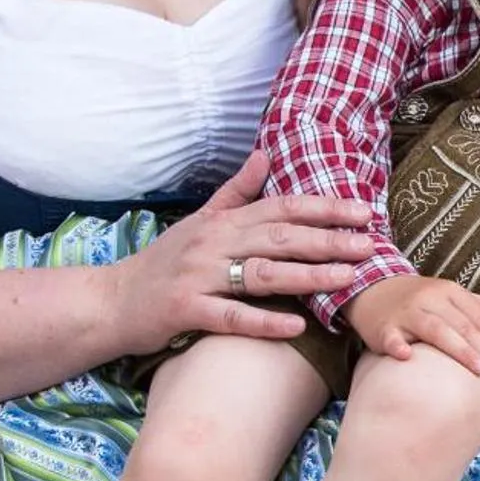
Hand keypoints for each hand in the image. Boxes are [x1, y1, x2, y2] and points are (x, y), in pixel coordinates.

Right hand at [113, 150, 373, 348]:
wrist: (111, 301)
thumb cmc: (162, 263)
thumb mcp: (199, 220)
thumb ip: (236, 191)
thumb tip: (265, 154)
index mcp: (222, 222)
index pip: (281, 207)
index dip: (324, 208)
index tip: (363, 211)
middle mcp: (213, 243)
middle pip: (279, 237)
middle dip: (328, 239)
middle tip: (368, 243)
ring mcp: (199, 277)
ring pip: (262, 274)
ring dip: (308, 275)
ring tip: (347, 278)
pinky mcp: (186, 311)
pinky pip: (230, 316)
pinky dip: (264, 320)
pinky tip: (296, 326)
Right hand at [345, 275, 479, 383]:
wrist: (376, 291)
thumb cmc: (425, 303)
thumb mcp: (457, 301)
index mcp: (453, 293)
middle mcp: (432, 298)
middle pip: (465, 326)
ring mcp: (407, 312)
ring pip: (437, 330)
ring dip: (459, 349)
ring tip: (478, 369)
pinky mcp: (384, 327)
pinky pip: (392, 336)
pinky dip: (398, 345)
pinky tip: (406, 356)